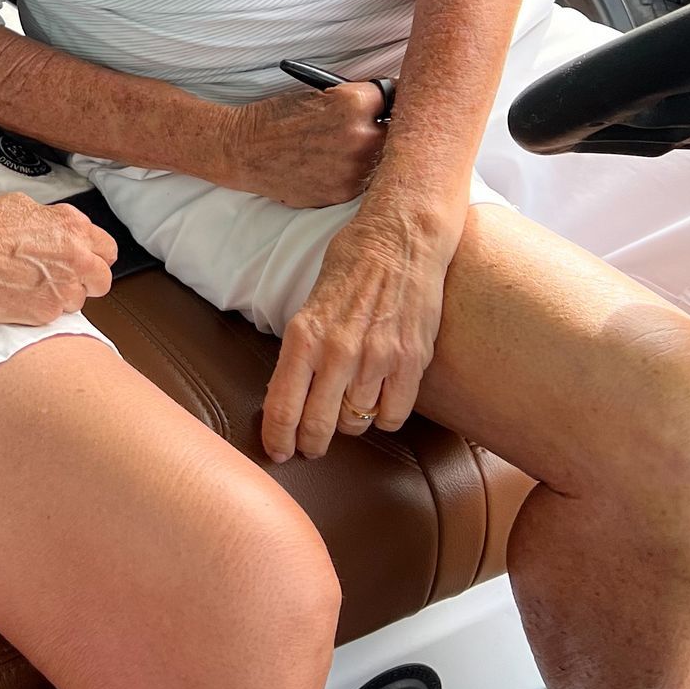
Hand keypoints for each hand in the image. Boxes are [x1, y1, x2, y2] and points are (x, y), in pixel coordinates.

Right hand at [0, 195, 116, 326]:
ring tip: (33, 285)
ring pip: (77, 301)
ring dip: (62, 295)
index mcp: (73, 229)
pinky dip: (39, 308)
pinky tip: (19, 294)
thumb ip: (54, 223)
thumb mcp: (25, 207)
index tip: (83, 258)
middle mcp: (74, 260)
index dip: (94, 254)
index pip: (107, 249)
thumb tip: (59, 231)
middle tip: (63, 275)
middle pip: (102, 280)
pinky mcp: (42, 314)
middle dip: (86, 278)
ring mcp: (60, 290)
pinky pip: (53, 316)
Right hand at [216, 83, 386, 207]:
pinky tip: (338, 165)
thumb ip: (357, 100)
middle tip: (380, 126)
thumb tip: (389, 104)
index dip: (393, 98)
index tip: (393, 102)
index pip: (395, 95)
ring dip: (376, 153)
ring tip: (352, 147)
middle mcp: (359, 137)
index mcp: (352, 103)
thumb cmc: (278, 117)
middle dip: (390, 127)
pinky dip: (358, 172)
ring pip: (384, 159)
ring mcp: (352, 169)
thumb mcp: (320, 94)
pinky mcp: (343, 192)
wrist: (244, 150)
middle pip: (398, 131)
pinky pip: (365, 180)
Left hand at [259, 202, 460, 461]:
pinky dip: (384, 417)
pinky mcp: (412, 361)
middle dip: (311, 443)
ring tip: (347, 410)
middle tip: (311, 446)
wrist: (402, 237)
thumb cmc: (352, 263)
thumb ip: (301, 348)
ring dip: (349, 424)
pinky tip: (379, 403)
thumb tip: (290, 392)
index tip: (278, 450)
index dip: (278, 437)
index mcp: (305, 334)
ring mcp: (378, 358)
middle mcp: (338, 351)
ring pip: (357, 423)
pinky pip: (393, 415)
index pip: (283, 406)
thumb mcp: (309, 302)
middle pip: (318, 426)